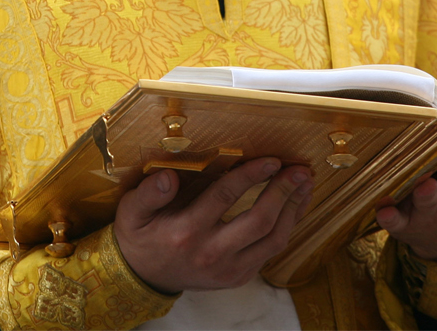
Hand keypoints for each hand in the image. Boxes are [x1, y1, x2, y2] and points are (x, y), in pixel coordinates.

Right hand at [113, 156, 312, 293]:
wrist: (143, 277)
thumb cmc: (141, 237)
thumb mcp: (132, 212)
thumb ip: (149, 193)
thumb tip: (167, 177)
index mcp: (187, 232)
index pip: (226, 197)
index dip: (251, 175)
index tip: (271, 159)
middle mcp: (212, 253)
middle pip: (259, 222)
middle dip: (283, 192)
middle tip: (299, 170)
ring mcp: (229, 269)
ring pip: (273, 240)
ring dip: (293, 210)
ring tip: (304, 184)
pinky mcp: (239, 277)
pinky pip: (271, 251)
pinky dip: (287, 226)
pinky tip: (294, 205)